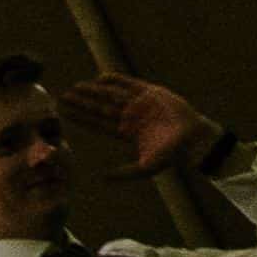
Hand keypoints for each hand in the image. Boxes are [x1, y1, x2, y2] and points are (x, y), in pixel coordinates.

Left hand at [58, 72, 223, 181]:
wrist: (194, 139)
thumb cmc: (171, 156)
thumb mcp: (144, 168)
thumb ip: (123, 173)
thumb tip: (101, 178)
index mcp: (126, 133)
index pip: (97, 124)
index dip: (81, 118)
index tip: (64, 113)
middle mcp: (130, 117)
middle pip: (100, 108)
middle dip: (82, 103)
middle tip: (63, 97)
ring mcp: (140, 104)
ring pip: (111, 95)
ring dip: (94, 91)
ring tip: (76, 87)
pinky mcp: (151, 93)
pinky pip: (130, 85)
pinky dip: (116, 80)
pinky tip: (100, 78)